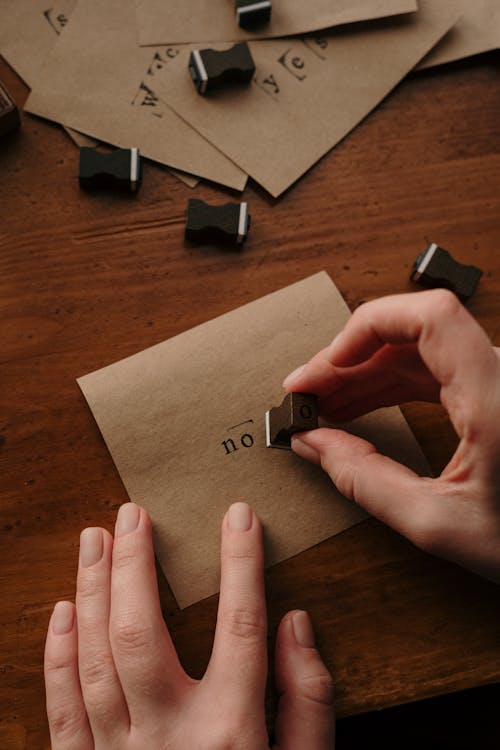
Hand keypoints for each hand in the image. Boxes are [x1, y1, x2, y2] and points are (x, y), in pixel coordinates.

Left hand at [45, 502, 333, 748]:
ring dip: (91, 592)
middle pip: (142, 634)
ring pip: (94, 661)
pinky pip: (62, 713)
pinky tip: (62, 610)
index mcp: (232, 735)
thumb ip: (308, 701)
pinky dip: (57, 658)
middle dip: (135, 565)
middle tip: (131, 514)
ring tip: (93, 539)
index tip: (238, 516)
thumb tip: (295, 623)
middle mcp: (170, 740)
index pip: (239, 627)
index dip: (240, 565)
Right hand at [283, 289, 499, 582]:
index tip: (326, 365)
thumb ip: (366, 481)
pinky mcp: (490, 393)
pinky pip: (430, 372)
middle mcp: (499, 377)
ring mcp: (495, 382)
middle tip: (306, 394)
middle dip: (349, 359)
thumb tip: (314, 444)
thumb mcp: (439, 523)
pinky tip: (357, 408)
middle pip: (411, 333)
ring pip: (415, 352)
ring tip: (321, 406)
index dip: (368, 327)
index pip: (430, 317)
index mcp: (495, 399)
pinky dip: (387, 386)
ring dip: (362, 374)